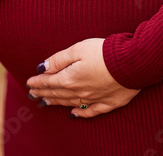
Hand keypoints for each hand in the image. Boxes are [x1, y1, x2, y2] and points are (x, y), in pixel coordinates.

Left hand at [26, 38, 140, 117]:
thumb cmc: (105, 52)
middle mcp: (80, 91)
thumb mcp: (78, 49)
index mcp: (71, 78)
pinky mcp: (109, 102)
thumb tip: (42, 67)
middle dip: (44, 92)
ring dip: (57, 102)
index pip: (50, 81)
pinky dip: (80, 114)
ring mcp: (95, 98)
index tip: (29, 83)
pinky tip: (73, 114)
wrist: (133, 63)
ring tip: (46, 102)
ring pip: (70, 102)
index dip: (39, 82)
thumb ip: (59, 59)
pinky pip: (90, 111)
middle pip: (58, 93)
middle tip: (33, 94)